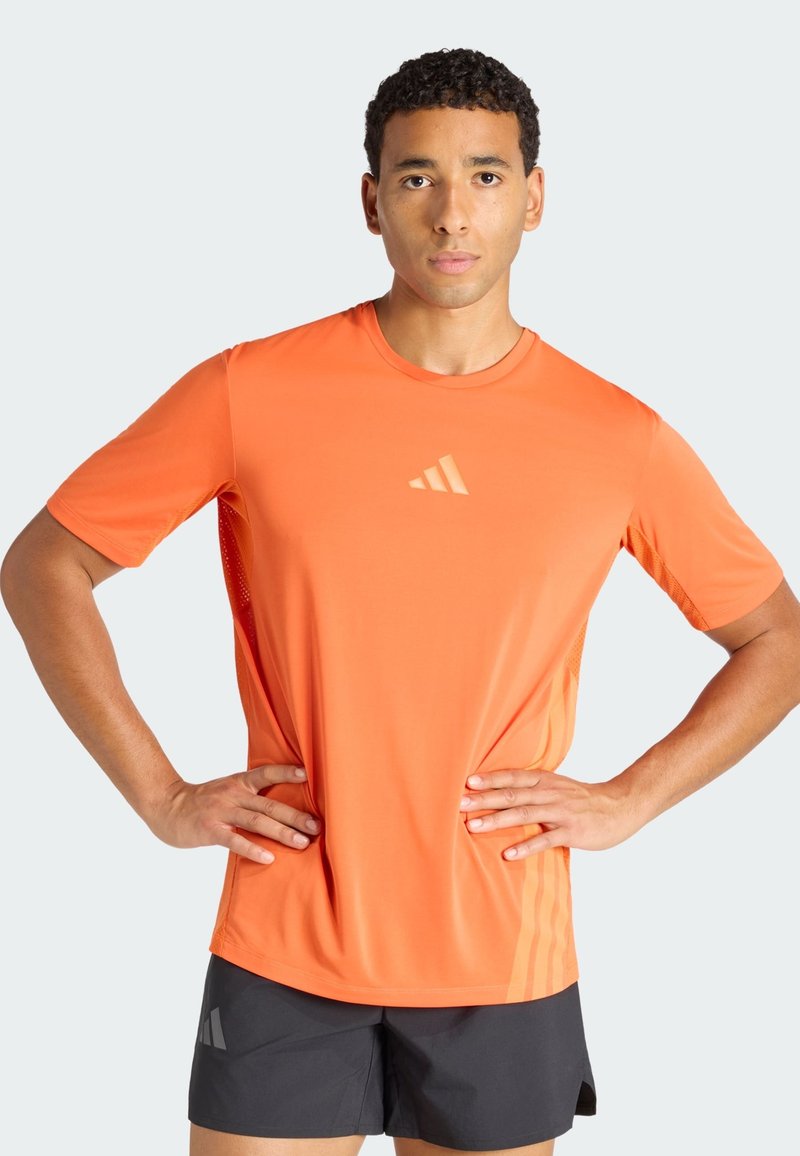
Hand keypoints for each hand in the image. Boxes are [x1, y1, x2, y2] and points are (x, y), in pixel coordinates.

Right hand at [147, 763, 321, 863]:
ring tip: (302, 843)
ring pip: (257, 821)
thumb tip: (284, 808)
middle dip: (295, 816)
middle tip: (316, 826)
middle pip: (269, 804)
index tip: (308, 775)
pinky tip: (268, 858)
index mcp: (239, 782)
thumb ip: (251, 796)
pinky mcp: (209, 830)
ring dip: (281, 832)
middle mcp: (233, 794)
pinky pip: (234, 840)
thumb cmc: (203, 802)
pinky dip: (252, 849)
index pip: (266, 773)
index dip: (286, 772)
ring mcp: (221, 811)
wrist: (166, 806)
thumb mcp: (227, 790)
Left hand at [459, 769, 643, 858]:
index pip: (512, 777)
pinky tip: (508, 854)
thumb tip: (499, 791)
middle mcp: (549, 792)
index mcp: (544, 780)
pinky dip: (526, 846)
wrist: (620, 806)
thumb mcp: (556, 786)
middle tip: (459, 804)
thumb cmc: (582, 799)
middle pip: (512, 794)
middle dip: (484, 799)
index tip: (466, 782)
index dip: (489, 778)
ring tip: (474, 827)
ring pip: (524, 814)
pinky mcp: (571, 831)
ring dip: (497, 820)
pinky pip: (545, 839)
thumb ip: (532, 788)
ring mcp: (560, 812)